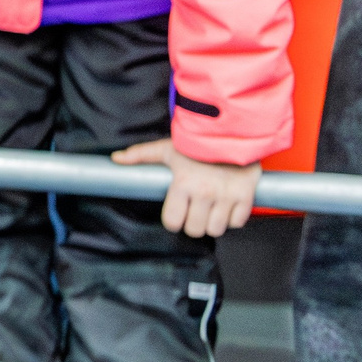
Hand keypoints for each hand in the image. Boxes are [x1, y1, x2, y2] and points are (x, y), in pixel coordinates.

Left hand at [111, 138, 259, 237]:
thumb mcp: (166, 148)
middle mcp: (205, 193)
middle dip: (193, 224)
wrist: (233, 131)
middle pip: (195, 230)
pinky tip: (227, 206)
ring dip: (212, 223)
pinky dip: (233, 218)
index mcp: (183, 183)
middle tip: (194, 212)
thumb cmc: (198, 142)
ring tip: (210, 210)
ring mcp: (226, 196)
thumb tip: (115, 158)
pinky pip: (238, 222)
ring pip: (216, 230)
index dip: (172, 221)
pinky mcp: (246, 196)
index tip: (176, 215)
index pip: (173, 221)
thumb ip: (140, 155)